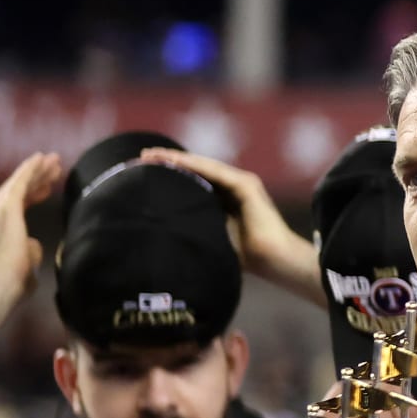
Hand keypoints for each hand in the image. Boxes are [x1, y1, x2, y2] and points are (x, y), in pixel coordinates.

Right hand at [0, 153, 59, 303]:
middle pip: (17, 190)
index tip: (48, 186)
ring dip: (37, 170)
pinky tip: (42, 159)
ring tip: (53, 159)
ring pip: (20, 184)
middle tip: (53, 165)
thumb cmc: (14, 279)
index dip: (33, 194)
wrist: (3, 282)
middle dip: (37, 177)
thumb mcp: (25, 260)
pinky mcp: (7, 208)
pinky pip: (20, 183)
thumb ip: (28, 248)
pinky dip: (30, 170)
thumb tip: (33, 243)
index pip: (16, 204)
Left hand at [141, 148, 324, 304]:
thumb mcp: (211, 238)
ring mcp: (242, 184)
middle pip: (197, 169)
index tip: (142, 171)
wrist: (274, 261)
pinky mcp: (247, 185)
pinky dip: (193, 165)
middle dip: (169, 162)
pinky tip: (174, 161)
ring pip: (203, 166)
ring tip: (152, 156)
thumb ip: (195, 227)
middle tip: (141, 157)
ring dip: (177, 159)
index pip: (194, 181)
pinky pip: (215, 171)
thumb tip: (161, 230)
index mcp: (225, 201)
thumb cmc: (247, 258)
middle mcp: (234, 188)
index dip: (170, 174)